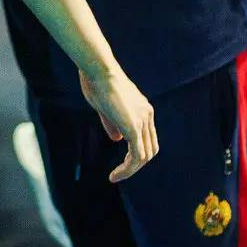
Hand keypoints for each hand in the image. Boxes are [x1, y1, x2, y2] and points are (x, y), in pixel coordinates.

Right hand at [79, 66, 157, 181]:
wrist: (99, 69)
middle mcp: (146, 115)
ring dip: (131, 170)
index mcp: (142, 109)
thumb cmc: (97, 82)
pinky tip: (115, 175)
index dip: (136, 152)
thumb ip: (113, 123)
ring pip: (144, 156)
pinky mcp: (133, 127)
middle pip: (150, 149)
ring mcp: (142, 121)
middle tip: (118, 173)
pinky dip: (127, 169)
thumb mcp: (105, 107)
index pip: (147, 138)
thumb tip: (117, 139)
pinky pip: (136, 156)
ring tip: (115, 177)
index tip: (121, 161)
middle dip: (135, 164)